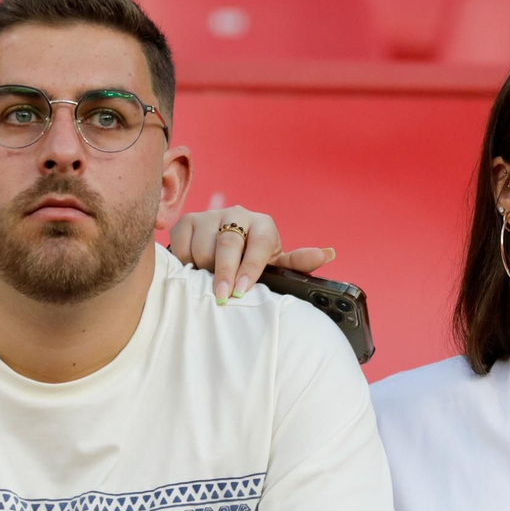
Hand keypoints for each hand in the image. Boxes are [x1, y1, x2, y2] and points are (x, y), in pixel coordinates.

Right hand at [168, 205, 333, 301]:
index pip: (258, 243)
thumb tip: (328, 254)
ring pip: (203, 247)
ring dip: (204, 269)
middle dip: (224, 271)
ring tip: (210, 280)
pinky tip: (193, 270)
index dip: (250, 266)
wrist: (226, 245)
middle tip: (222, 296)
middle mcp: (236, 214)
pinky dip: (184, 262)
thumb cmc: (256, 260)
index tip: (242, 289)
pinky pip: (181, 246)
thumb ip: (298, 263)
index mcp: (262, 224)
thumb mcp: (277, 263)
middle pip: (228, 243)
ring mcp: (209, 216)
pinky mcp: (186, 222)